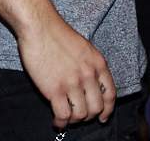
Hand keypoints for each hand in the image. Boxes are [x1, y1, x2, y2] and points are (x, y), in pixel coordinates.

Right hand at [17, 11, 115, 127]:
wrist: (39, 26)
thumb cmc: (57, 34)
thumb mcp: (84, 48)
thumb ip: (90, 66)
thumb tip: (90, 86)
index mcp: (98, 64)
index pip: (110, 94)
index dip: (107, 110)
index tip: (102, 117)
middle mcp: (88, 75)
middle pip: (97, 108)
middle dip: (88, 117)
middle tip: (79, 117)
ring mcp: (72, 83)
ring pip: (81, 115)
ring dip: (74, 121)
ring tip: (66, 118)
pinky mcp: (55, 89)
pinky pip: (64, 115)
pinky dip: (61, 122)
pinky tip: (57, 120)